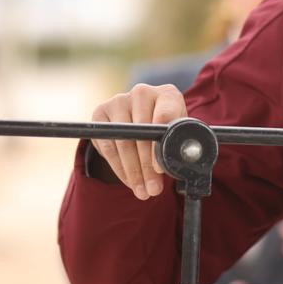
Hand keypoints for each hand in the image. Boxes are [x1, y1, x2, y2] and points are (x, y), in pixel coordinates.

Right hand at [88, 83, 186, 200]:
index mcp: (168, 94)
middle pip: (142, 134)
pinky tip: (129, 181)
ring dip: (133, 172)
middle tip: (153, 190)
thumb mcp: (179, 130)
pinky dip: (119, 168)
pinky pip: (108, 146)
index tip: (161, 170)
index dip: (161, 146)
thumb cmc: (168, 126)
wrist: (145, 113)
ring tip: (142, 191)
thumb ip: (181, 142)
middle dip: (147, 167)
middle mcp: (142, 92)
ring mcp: (119, 100)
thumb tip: (182, 166)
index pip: (164, 117)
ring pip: (124, 142)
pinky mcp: (100, 112)